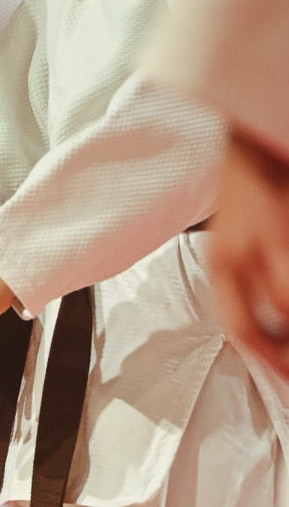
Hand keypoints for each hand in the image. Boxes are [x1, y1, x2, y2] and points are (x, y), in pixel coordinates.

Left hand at [208, 130, 288, 378]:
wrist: (251, 133)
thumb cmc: (244, 185)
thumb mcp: (228, 237)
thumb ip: (242, 277)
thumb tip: (269, 323)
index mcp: (223, 261)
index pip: (241, 328)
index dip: (267, 360)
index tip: (283, 372)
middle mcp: (249, 252)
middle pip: (282, 319)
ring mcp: (280, 236)